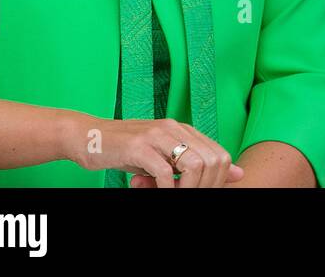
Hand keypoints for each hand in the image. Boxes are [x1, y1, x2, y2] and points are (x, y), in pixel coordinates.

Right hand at [64, 114, 244, 187]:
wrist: (87, 137)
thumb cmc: (126, 150)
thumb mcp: (163, 156)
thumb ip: (196, 163)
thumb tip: (237, 174)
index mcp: (184, 130)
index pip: (220, 155)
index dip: (218, 180)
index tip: (203, 191)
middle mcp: (174, 128)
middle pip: (212, 160)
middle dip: (206, 186)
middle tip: (189, 196)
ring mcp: (157, 135)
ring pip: (194, 164)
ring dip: (189, 188)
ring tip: (176, 195)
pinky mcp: (138, 147)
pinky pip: (164, 171)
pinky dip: (166, 188)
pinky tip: (159, 192)